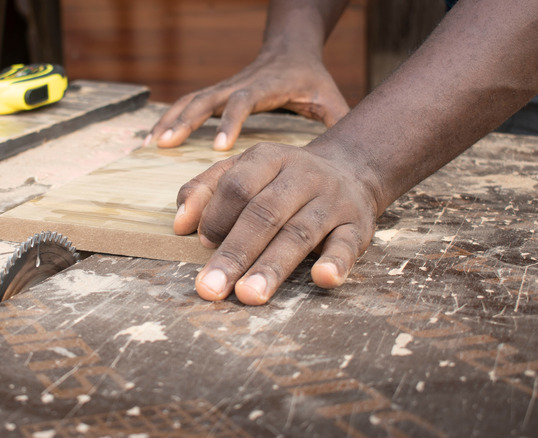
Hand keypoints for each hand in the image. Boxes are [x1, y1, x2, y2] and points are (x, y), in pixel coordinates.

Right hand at [144, 51, 349, 150]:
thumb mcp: (329, 97)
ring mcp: (226, 86)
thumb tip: (349, 160)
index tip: (221, 148)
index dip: (231, 122)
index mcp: (267, 86)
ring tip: (153, 142)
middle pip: (208, 98)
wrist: (291, 48)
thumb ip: (337, 122)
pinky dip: (170, 117)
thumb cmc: (311, 78)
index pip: (244, 100)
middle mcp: (241, 84)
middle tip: (168, 143)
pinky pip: (188, 102)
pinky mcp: (217, 91)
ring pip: (193, 99)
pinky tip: (153, 136)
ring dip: (172, 119)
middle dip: (187, 121)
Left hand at [173, 142, 378, 304]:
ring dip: (273, 267)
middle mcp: (302, 176)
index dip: (216, 216)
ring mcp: (332, 201)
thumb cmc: (281, 179)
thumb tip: (178, 224)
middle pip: (264, 214)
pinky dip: (336, 262)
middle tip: (211, 288)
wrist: (351, 170)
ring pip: (299, 234)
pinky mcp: (358, 225)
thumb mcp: (243, 170)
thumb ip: (205, 190)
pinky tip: (322, 279)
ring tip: (249, 296)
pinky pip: (347, 244)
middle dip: (235, 253)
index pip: (237, 186)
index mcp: (269, 158)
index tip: (202, 244)